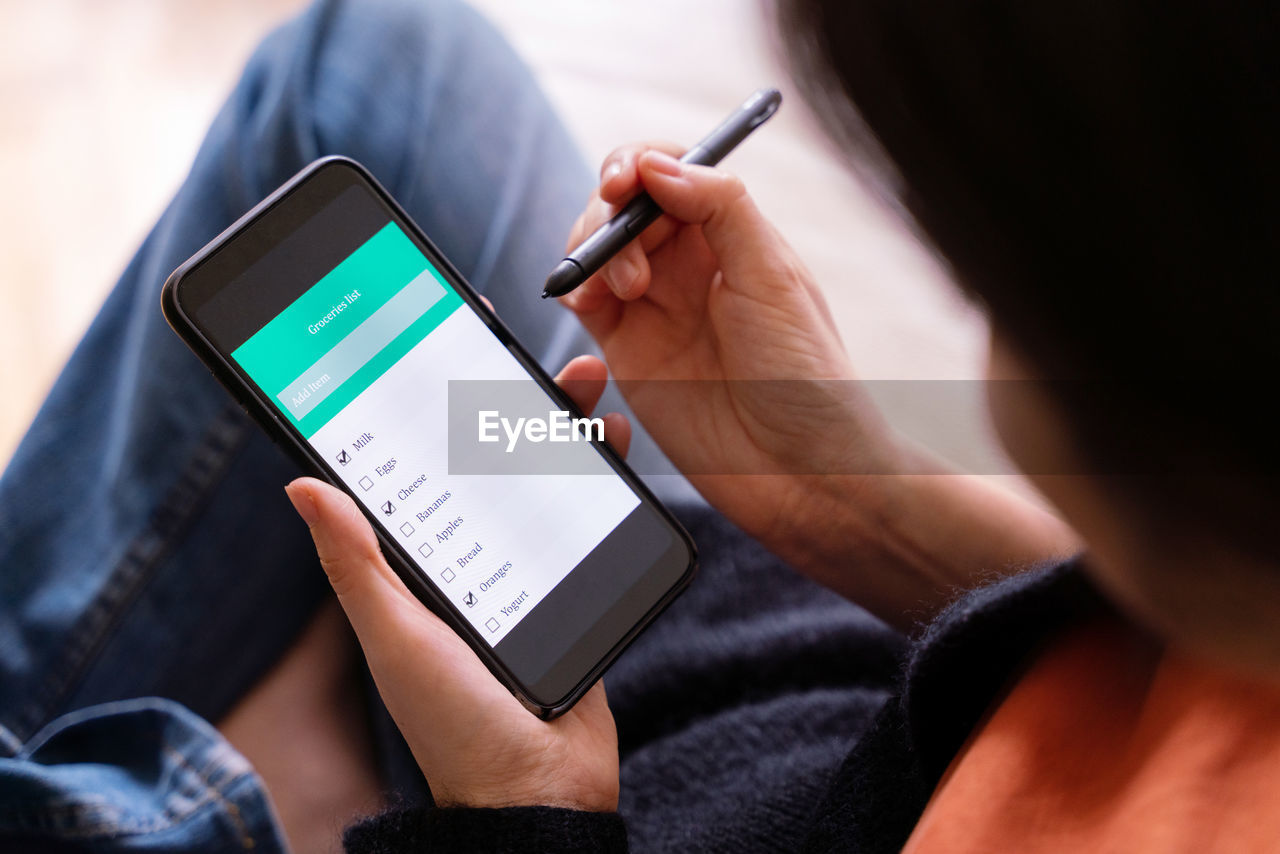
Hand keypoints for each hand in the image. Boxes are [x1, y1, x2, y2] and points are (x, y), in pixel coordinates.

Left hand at [285, 356, 627, 809]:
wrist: (538, 786)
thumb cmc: (453, 722)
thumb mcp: (395, 635)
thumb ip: (356, 563)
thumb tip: (301, 482)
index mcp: (419, 558)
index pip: (416, 459)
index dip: (425, 397)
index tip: (439, 340)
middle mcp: (470, 550)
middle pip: (486, 453)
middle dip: (505, 395)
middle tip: (523, 350)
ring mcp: (524, 561)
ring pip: (542, 471)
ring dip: (562, 421)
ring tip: (586, 384)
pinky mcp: (572, 577)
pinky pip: (588, 511)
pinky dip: (604, 471)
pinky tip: (617, 441)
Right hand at [563, 147, 1079, 627]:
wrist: (798, 472)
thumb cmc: (805, 377)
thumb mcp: (775, 278)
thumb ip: (720, 208)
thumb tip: (659, 164)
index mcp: (733, 235)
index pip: (673, 172)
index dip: (641, 164)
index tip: (626, 179)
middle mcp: (691, 263)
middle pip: (625, 204)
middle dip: (611, 210)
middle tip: (622, 239)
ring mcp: (657, 305)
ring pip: (599, 248)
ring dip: (594, 250)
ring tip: (627, 290)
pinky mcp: (630, 349)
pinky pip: (585, 300)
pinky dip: (574, 289)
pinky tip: (588, 302)